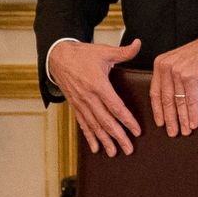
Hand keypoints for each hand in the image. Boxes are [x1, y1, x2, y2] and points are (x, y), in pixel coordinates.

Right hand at [49, 38, 142, 156]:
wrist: (58, 57)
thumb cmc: (83, 54)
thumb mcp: (104, 51)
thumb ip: (124, 51)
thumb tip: (139, 43)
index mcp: (98, 85)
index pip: (115, 107)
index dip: (126, 120)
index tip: (137, 131)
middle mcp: (88, 97)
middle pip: (106, 121)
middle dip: (118, 136)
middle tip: (129, 149)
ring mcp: (80, 103)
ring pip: (94, 126)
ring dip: (104, 140)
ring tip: (115, 153)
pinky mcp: (75, 106)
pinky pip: (83, 124)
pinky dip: (89, 137)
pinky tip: (95, 148)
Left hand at [149, 31, 197, 137]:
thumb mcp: (183, 64)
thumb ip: (174, 79)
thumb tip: (175, 103)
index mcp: (161, 64)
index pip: (155, 92)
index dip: (158, 110)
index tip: (160, 122)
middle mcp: (166, 67)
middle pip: (166, 100)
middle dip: (170, 119)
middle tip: (172, 132)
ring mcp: (177, 71)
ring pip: (178, 102)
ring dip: (182, 119)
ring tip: (185, 131)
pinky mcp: (189, 76)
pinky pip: (191, 100)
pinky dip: (193, 114)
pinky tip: (194, 123)